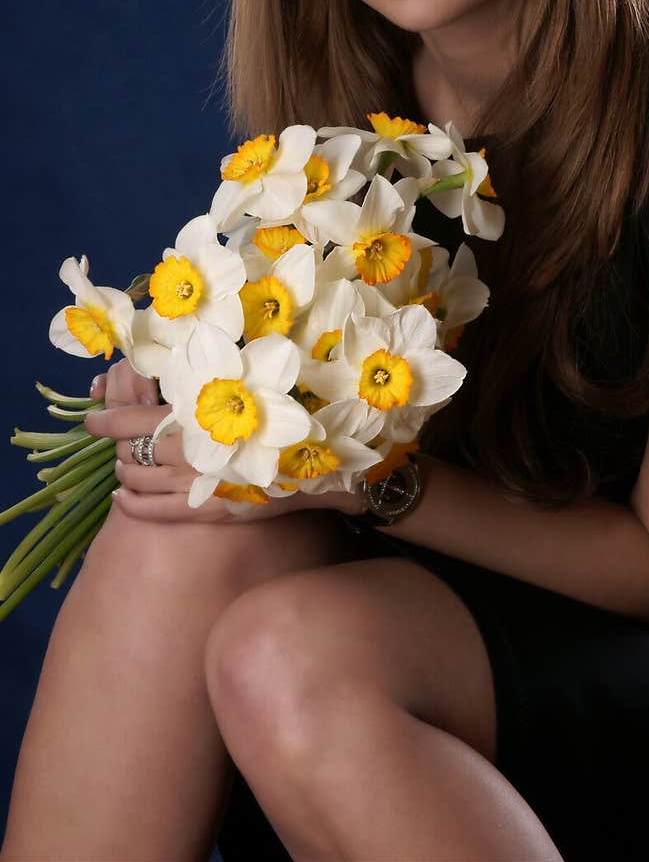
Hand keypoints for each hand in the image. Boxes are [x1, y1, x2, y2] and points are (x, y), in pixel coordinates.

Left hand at [84, 358, 359, 523]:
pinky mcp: (214, 510)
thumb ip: (225, 374)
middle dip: (110, 442)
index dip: (110, 414)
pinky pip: (158, 513)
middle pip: (133, 449)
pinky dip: (135, 506)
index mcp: (206, 416)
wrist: (341, 465)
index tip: (92, 411)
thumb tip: (194, 348)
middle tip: (100, 433)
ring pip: (141, 479)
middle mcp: (198, 451)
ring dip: (121, 472)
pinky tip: (123, 500)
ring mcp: (204, 484)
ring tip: (116, 464)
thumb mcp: (262, 384)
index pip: (140, 416)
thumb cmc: (305, 413)